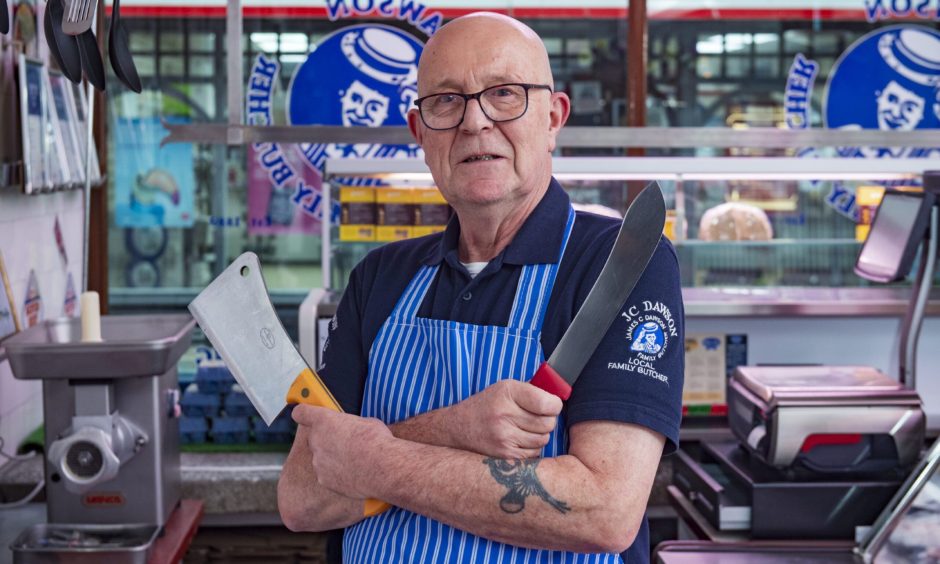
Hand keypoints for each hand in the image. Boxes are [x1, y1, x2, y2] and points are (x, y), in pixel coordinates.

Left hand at [292, 405, 392, 499]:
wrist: (383, 469)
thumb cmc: (377, 442)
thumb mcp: (366, 422)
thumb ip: (350, 424)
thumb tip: (351, 429)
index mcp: (324, 421)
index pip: (301, 413)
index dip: (303, 413)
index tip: (304, 415)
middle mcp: (316, 440)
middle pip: (314, 438)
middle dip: (326, 439)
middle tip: (345, 442)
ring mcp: (318, 461)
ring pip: (321, 458)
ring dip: (332, 458)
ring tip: (354, 460)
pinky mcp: (323, 479)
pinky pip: (327, 474)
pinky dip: (336, 474)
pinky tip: (353, 473)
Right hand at [448, 380, 562, 458]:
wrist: (457, 428)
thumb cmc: (486, 406)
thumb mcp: (505, 388)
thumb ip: (531, 391)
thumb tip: (559, 401)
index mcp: (507, 393)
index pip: (547, 403)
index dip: (554, 406)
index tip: (550, 406)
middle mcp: (505, 415)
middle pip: (548, 423)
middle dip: (547, 421)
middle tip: (536, 418)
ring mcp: (504, 437)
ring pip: (543, 440)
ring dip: (539, 435)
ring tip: (524, 429)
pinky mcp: (504, 455)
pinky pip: (534, 453)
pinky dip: (530, 448)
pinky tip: (518, 440)